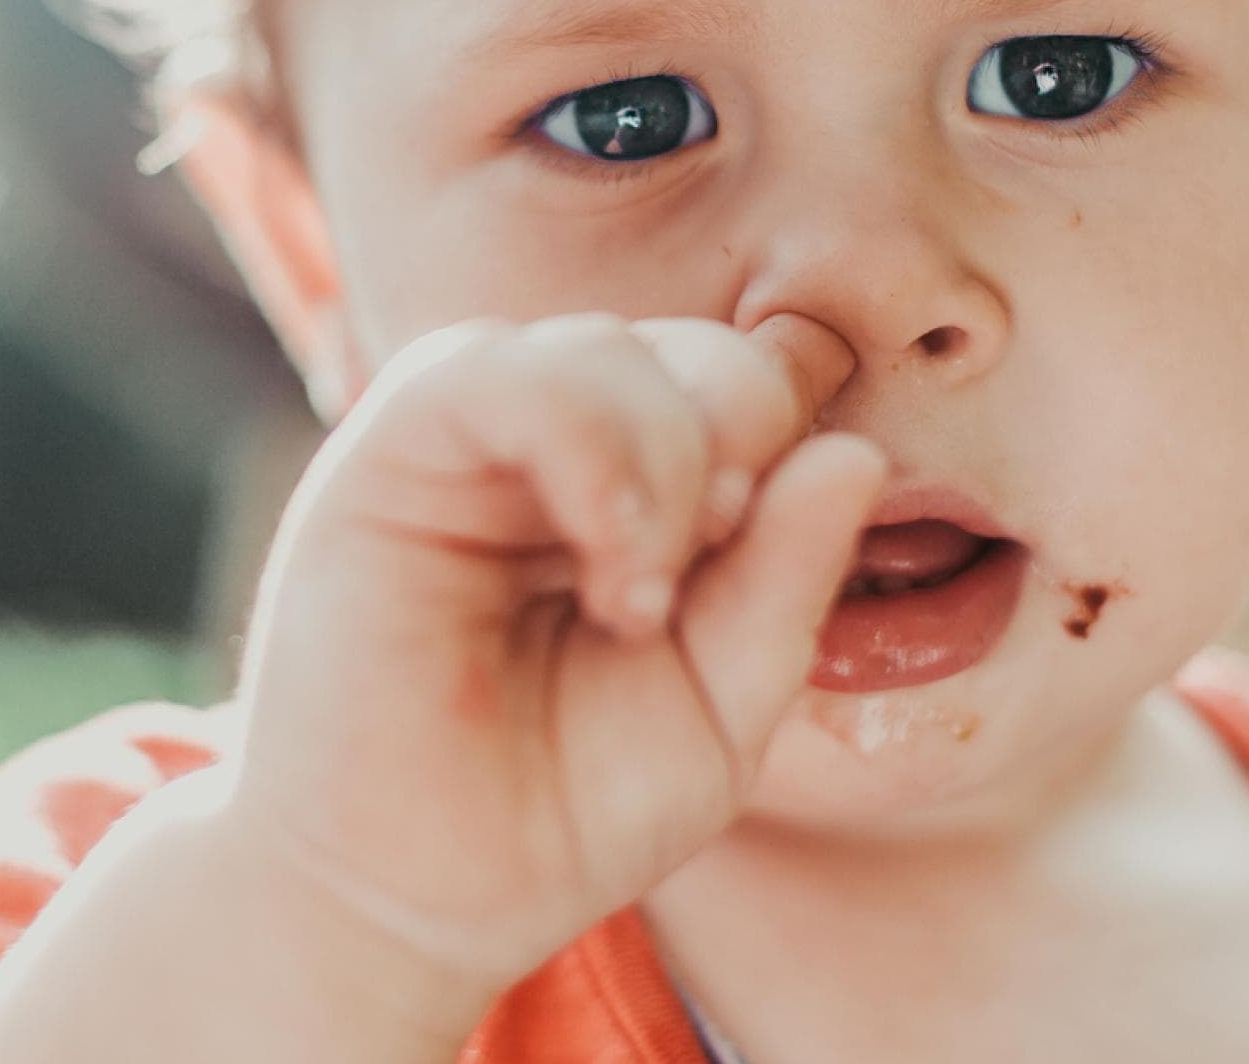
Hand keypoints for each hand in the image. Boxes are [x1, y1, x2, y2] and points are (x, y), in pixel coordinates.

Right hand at [214, 309, 884, 1004]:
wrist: (407, 900)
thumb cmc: (561, 805)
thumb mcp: (719, 704)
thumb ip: (788, 581)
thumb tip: (855, 453)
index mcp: (642, 482)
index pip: (747, 390)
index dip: (782, 455)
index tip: (755, 567)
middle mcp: (562, 438)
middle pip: (697, 353)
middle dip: (735, 448)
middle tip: (701, 573)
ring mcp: (476, 432)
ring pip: (606, 348)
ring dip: (663, 461)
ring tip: (637, 599)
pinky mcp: (393, 445)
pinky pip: (494, 371)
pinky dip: (583, 443)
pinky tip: (604, 555)